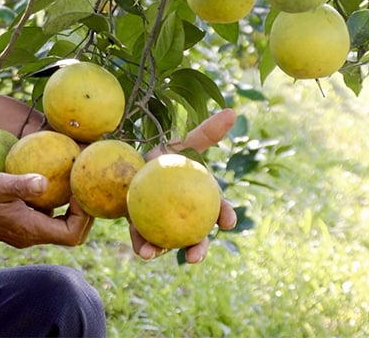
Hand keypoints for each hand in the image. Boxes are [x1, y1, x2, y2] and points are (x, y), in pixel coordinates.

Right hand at [0, 170, 93, 248]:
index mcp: (31, 229)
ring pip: (59, 226)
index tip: (79, 191)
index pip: (72, 234)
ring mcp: (25, 232)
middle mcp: (31, 235)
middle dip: (83, 213)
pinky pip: (45, 219)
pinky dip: (55, 205)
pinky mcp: (19, 225)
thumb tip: (44, 181)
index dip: (84, 215)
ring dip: (70, 208)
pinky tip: (50, 183)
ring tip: (72, 182)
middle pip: (70, 234)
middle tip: (82, 187)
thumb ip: (21, 185)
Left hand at [130, 108, 237, 263]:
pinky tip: (141, 251)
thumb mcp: (185, 145)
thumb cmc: (166, 157)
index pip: (218, 210)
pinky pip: (144, 241)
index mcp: (202, 201)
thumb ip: (207, 133)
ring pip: (169, 244)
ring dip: (164, 252)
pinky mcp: (143, 232)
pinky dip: (143, 246)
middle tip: (195, 257)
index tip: (228, 222)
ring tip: (156, 255)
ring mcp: (165, 228)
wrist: (135, 166)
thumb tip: (232, 111)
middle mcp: (187, 219)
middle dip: (198, 250)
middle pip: (197, 237)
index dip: (226, 216)